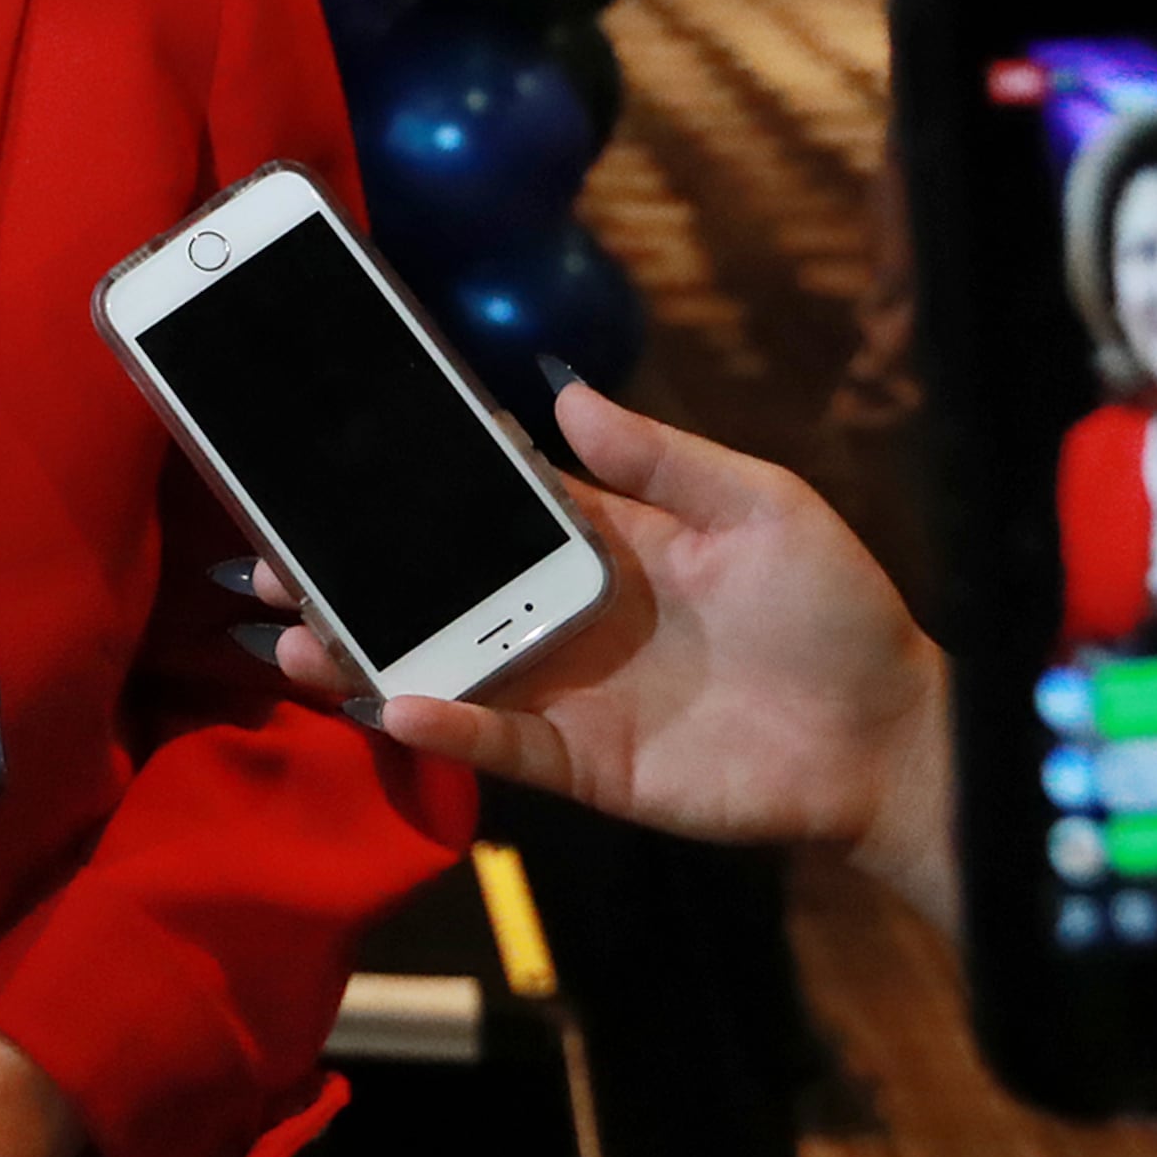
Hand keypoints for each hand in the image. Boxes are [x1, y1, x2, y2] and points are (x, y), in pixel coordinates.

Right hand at [255, 377, 957, 934]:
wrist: (891, 736)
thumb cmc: (839, 610)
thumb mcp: (762, 504)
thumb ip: (662, 456)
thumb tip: (567, 391)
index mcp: (603, 545)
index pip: (486, 508)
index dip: (414, 490)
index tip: (333, 462)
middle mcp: (565, 617)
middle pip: (436, 593)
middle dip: (350, 579)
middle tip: (265, 560)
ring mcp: (568, 694)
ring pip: (442, 672)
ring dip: (366, 656)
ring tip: (293, 634)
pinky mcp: (586, 765)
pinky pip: (500, 746)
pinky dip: (447, 729)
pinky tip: (393, 704)